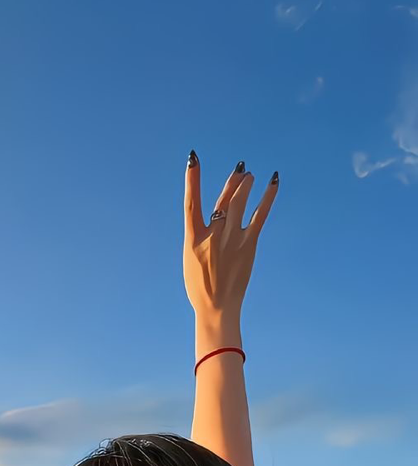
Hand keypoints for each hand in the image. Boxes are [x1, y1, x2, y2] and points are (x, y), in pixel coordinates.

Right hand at [183, 154, 277, 324]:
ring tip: (249, 175)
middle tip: (239, 169)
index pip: (191, 202)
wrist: (216, 306)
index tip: (193, 159)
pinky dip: (267, 197)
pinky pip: (260, 215)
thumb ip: (200, 236)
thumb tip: (213, 220)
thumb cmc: (200, 286)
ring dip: (245, 185)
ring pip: (239, 203)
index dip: (191, 179)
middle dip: (231, 182)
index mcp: (193, 238)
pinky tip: (273, 182)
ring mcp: (232, 239)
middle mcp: (212, 235)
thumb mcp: (191, 258)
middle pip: (222, 200)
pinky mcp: (249, 245)